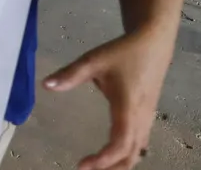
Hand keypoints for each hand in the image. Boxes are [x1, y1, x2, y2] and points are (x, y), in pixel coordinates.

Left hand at [44, 28, 175, 169]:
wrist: (154, 43)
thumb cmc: (124, 52)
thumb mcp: (94, 60)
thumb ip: (70, 74)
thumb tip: (46, 85)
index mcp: (127, 107)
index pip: (120, 143)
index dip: (104, 159)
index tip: (82, 166)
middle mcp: (140, 118)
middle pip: (131, 154)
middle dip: (111, 168)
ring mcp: (147, 117)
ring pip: (138, 150)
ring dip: (120, 163)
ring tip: (97, 168)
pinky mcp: (148, 114)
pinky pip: (140, 141)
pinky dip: (128, 153)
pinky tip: (114, 156)